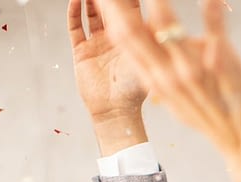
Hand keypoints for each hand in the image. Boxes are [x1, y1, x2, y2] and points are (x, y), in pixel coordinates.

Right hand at [69, 0, 149, 151]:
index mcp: (132, 41)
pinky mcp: (82, 50)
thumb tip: (165, 23)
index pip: (130, 11)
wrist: (116, 113)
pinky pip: (75, 26)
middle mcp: (114, 39)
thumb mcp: (147, 62)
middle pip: (109, 9)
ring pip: (91, 13)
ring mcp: (97, 43)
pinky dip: (74, 11)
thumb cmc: (135, 93)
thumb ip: (151, 40)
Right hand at [92, 0, 240, 163]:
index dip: (110, 9)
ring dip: (160, 3)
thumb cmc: (216, 119)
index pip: (123, 37)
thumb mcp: (180, 98)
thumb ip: (167, 71)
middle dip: (118, 3)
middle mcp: (168, 76)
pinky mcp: (225, 70)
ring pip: (167, 29)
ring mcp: (194, 74)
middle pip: (131, 30)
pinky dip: (213, 14)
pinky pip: (216, 35)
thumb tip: (167, 40)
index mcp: (155, 79)